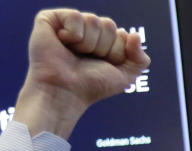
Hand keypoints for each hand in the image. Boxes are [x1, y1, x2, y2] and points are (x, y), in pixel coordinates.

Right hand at [15, 9, 150, 137]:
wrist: (66, 92)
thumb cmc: (92, 86)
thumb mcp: (125, 77)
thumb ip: (140, 59)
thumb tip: (134, 34)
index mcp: (102, 40)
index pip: (121, 34)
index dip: (116, 52)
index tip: (103, 65)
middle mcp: (85, 30)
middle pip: (109, 25)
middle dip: (103, 47)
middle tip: (87, 60)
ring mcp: (68, 24)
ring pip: (93, 20)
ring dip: (88, 44)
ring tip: (74, 54)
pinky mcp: (50, 19)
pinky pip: (74, 16)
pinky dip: (73, 35)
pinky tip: (63, 44)